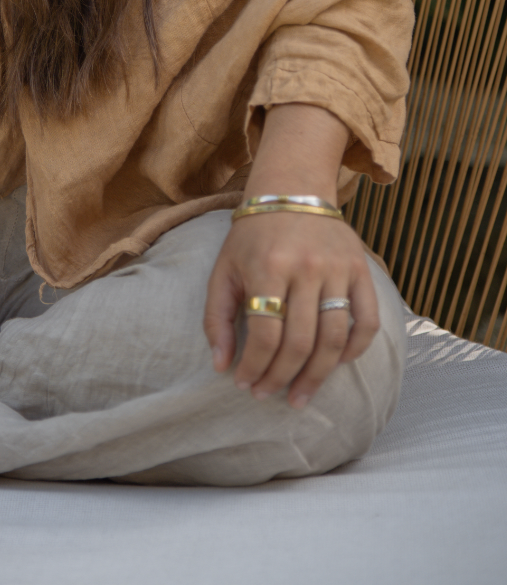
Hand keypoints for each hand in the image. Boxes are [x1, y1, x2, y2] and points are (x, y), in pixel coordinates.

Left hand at [203, 211, 379, 408]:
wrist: (292, 188)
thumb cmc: (252, 235)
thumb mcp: (223, 269)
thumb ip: (217, 317)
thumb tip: (221, 366)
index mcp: (268, 267)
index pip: (266, 334)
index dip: (255, 366)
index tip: (246, 384)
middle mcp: (306, 268)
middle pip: (300, 343)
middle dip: (282, 378)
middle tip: (269, 394)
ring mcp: (338, 269)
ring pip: (334, 339)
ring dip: (317, 376)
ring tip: (300, 395)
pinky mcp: (361, 269)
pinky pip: (367, 320)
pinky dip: (355, 349)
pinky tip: (335, 364)